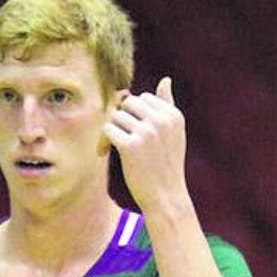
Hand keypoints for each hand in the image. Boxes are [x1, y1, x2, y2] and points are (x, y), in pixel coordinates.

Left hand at [102, 77, 188, 212]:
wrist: (165, 196)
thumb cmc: (166, 164)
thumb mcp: (174, 133)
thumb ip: (168, 105)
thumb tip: (165, 79)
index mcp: (173, 115)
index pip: (143, 98)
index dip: (134, 114)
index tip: (131, 131)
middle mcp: (162, 120)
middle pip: (128, 103)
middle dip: (121, 119)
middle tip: (119, 137)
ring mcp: (147, 132)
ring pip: (116, 116)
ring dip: (112, 131)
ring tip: (112, 147)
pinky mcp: (131, 146)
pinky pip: (107, 130)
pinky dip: (103, 141)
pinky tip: (104, 153)